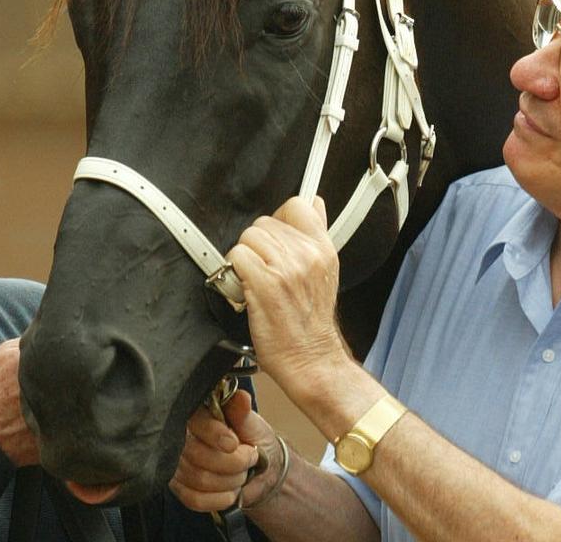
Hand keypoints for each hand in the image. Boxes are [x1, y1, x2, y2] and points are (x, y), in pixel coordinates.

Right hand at [170, 391, 284, 511]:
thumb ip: (242, 412)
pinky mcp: (180, 488)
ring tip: (243, 472)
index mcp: (197, 415)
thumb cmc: (252, 439)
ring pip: (199, 479)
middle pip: (197, 456)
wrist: (259, 468)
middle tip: (249, 458)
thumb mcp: (252, 423)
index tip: (234, 443)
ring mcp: (177, 464)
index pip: (195, 422)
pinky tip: (231, 490)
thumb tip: (241, 396)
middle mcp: (181, 438)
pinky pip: (195, 499)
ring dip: (230, 481)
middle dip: (232, 462)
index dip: (214, 434)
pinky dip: (220, 498)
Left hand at [227, 196, 347, 393]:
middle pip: (264, 222)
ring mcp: (286, 268)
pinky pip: (237, 256)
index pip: (297, 205)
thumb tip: (315, 202)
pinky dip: (234, 271)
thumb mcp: (326, 271)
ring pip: (248, 237)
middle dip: (258, 244)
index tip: (274, 240)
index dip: (278, 219)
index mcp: (323, 249)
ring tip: (253, 278)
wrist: (309, 358)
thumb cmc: (311, 321)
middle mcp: (307, 254)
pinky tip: (244, 286)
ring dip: (244, 257)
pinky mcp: (265, 283)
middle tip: (262, 269)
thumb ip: (318, 233)